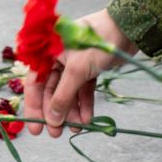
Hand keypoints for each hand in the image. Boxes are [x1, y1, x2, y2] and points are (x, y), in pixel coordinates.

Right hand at [22, 9, 132, 138]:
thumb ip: (62, 96)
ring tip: (77, 128)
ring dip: (71, 111)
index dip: (34, 106)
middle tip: (57, 133)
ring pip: (68, 93)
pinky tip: (87, 119)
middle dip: (55, 112)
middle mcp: (58, 59)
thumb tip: (52, 119)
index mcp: (48, 53)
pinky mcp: (89, 70)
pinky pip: (83, 90)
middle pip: (51, 90)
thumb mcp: (77, 69)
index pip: (35, 83)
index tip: (37, 128)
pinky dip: (84, 104)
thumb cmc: (97, 42)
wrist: (127, 28)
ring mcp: (74, 65)